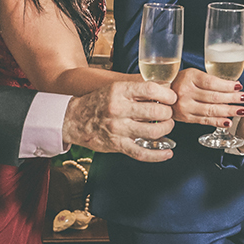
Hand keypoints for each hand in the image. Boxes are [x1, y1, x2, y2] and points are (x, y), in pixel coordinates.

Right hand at [62, 79, 177, 161]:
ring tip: (167, 127)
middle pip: (156, 111)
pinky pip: (141, 153)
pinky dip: (158, 155)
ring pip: (153, 131)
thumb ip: (136, 90)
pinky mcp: (117, 145)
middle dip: (168, 113)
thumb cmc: (97, 102)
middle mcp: (119, 109)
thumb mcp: (115, 89)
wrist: (72, 119)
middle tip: (169, 113)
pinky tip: (167, 153)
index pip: (151, 89)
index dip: (167, 94)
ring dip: (166, 129)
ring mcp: (118, 129)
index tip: (172, 98)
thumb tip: (164, 89)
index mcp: (119, 91)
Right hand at [170, 67, 243, 127]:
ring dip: (228, 111)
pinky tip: (228, 122)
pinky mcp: (186, 118)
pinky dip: (218, 122)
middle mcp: (186, 92)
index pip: (212, 82)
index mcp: (189, 77)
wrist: (161, 94)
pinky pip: (204, 120)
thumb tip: (233, 87)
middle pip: (213, 97)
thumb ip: (209, 79)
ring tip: (241, 110)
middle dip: (232, 99)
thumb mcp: (193, 74)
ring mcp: (185, 106)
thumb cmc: (181, 81)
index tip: (239, 86)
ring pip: (210, 110)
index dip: (227, 86)